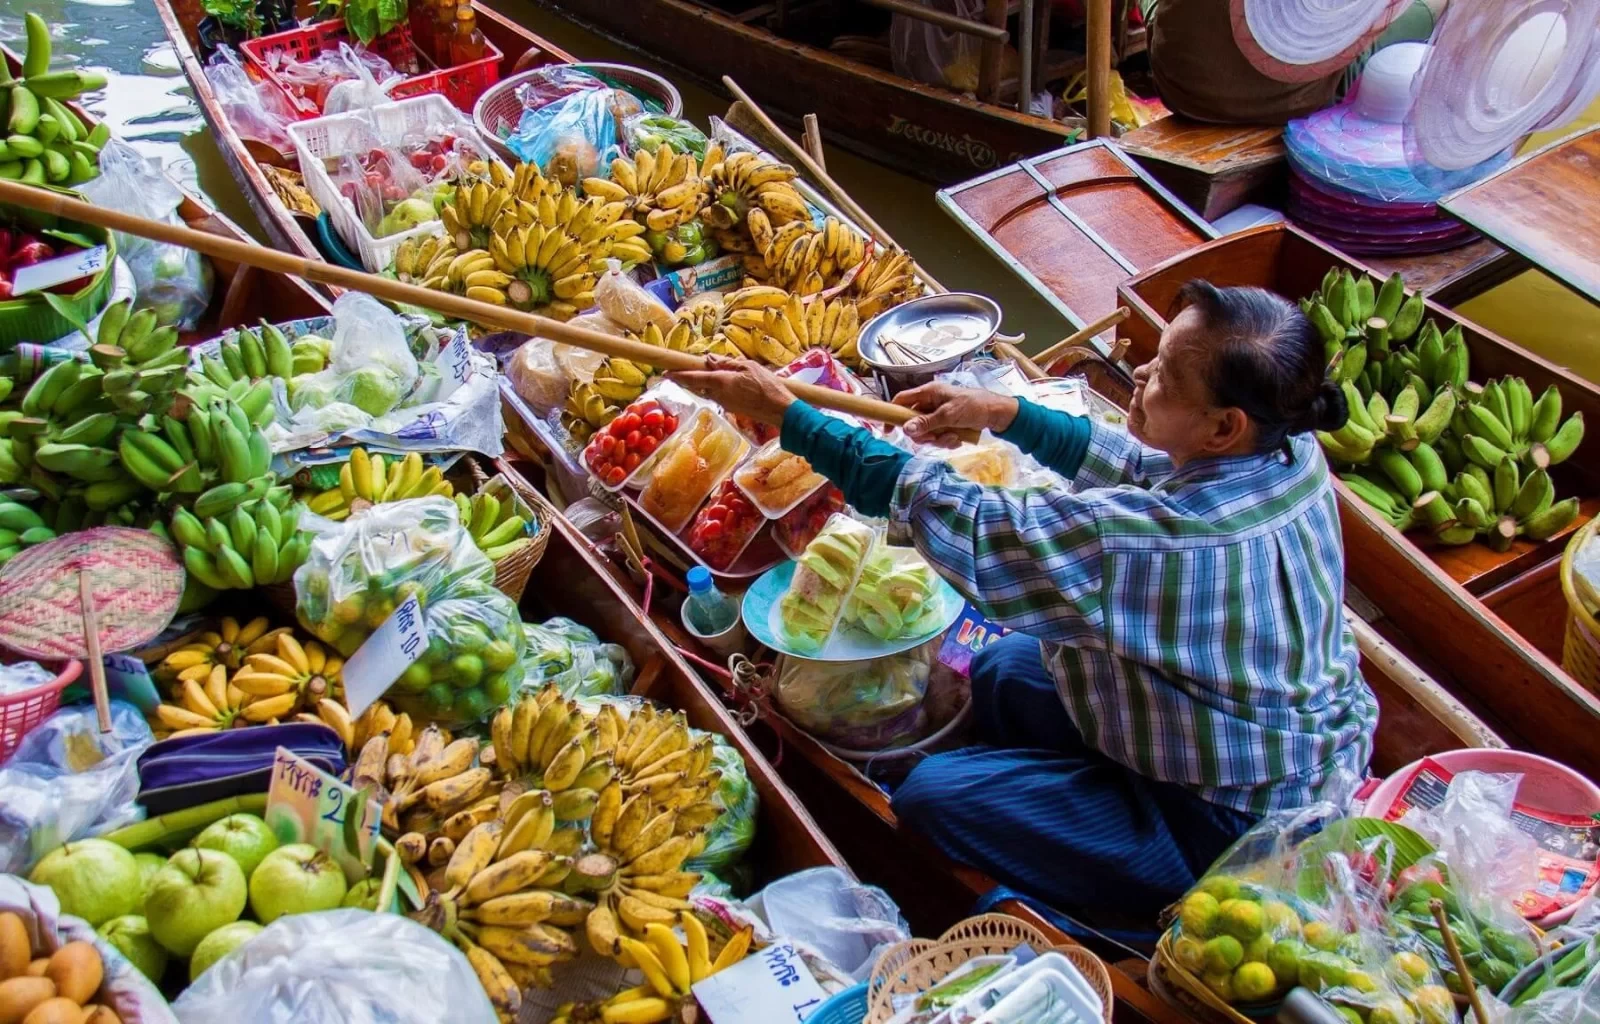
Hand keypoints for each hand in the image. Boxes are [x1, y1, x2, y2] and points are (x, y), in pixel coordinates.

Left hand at [667, 355, 794, 425]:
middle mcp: (718, 394)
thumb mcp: (748, 367)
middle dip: (689, 378)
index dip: (678, 375)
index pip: (693, 378)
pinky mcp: (731, 407)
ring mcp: (724, 403)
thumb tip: (709, 360)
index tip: (665, 373)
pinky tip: (725, 380)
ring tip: (709, 371)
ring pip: (708, 390)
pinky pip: (718, 394)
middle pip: (698, 385)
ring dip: (704, 382)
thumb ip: (727, 363)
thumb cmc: (767, 386)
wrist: (780, 411)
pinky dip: (716, 387)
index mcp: (721, 382)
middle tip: (682, 370)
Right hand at [893, 382, 1018, 446]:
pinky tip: (958, 438)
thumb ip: (927, 423)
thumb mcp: (949, 414)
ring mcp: (938, 415)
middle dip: (924, 434)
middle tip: (934, 438)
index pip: (902, 400)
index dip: (892, 413)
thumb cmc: (974, 406)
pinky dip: (946, 440)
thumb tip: (906, 429)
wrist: (997, 414)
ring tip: (952, 437)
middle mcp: (930, 403)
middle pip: (913, 422)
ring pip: (926, 433)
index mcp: (929, 392)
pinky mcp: (946, 425)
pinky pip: (937, 437)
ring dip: (938, 439)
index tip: (888, 430)